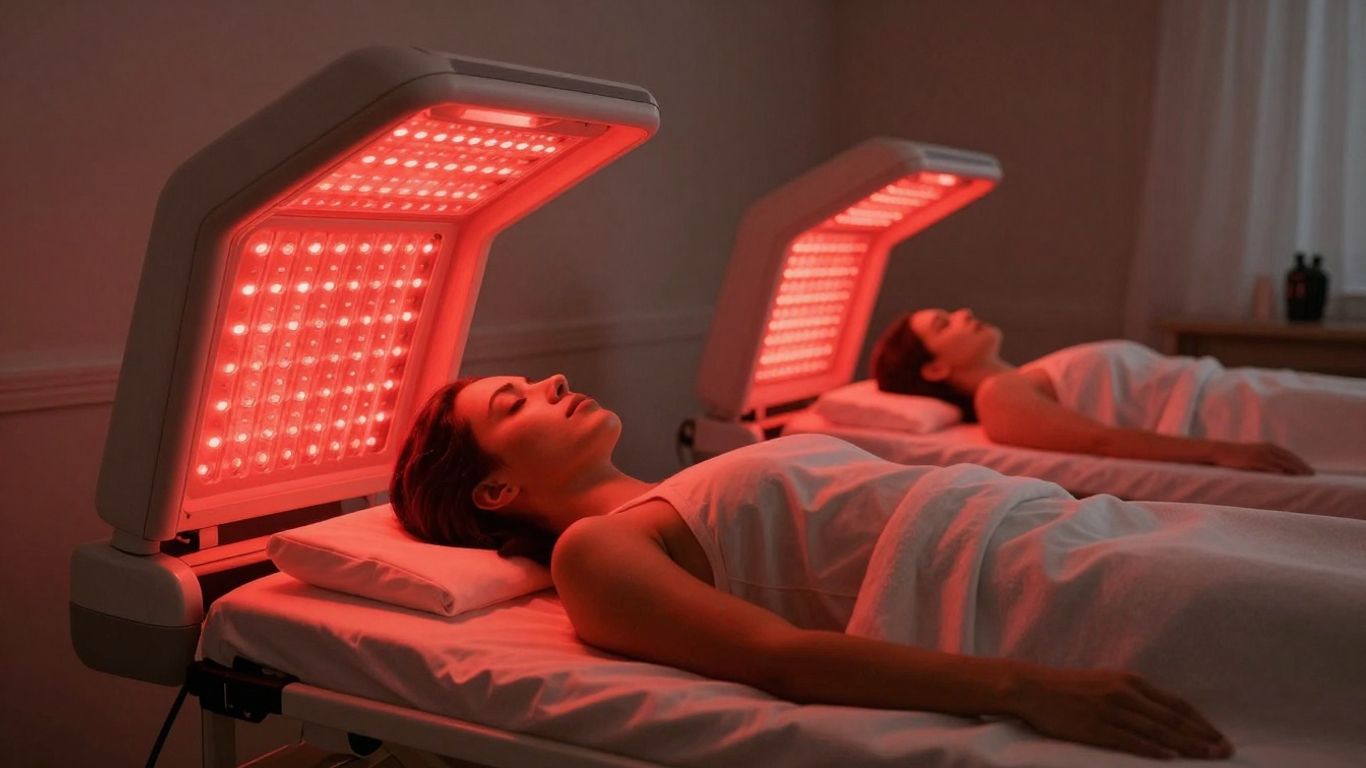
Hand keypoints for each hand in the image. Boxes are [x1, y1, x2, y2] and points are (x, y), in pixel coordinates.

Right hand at [1012, 667, 1232, 759]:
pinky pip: (1129, 740)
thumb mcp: (1106, 683)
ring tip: (1208, 757)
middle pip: (1172, 718)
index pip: (1175, 704)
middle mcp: (1124, 693)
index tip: (1220, 737)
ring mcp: (1110, 710)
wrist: (1032, 688)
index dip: (1201, 722)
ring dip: (1185, 745)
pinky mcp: (1095, 726)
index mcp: (1130, 681)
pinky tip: (1169, 758)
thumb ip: (1133, 697)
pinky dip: (1151, 749)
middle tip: (1226, 751)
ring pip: (1156, 730)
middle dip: (1202, 736)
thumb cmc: (1069, 688)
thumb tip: (1163, 716)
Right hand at [1211, 441, 1313, 474]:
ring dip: (1295, 469)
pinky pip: (1270, 466)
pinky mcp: (1254, 460)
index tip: (1309, 470)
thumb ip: (1266, 458)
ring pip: (1283, 462)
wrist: (1220, 451)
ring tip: (1304, 477)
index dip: (1301, 462)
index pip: (1289, 455)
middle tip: (1312, 475)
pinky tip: (1287, 475)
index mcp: (1268, 446)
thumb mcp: (1253, 453)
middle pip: (1289, 458)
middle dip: (1302, 467)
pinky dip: (1280, 470)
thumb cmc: (1236, 455)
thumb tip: (1277, 469)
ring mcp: (1261, 454)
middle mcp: (1267, 449)